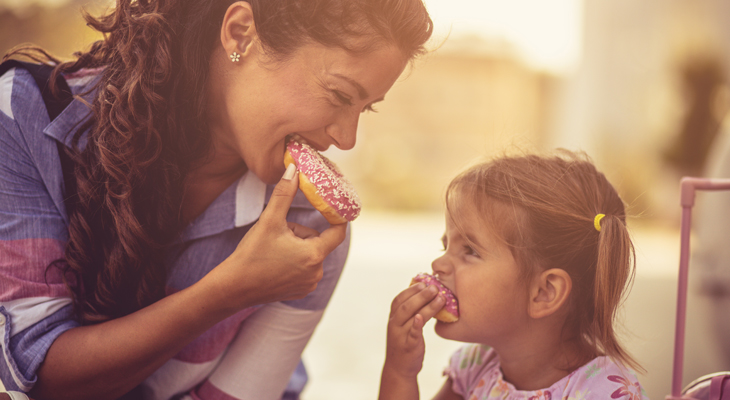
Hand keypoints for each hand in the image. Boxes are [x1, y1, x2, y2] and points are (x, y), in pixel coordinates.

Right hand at [207, 164, 347, 311]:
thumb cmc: (251, 255)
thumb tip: (294, 169)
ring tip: (272, 250)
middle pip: (316, 241)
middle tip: (278, 233)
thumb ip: (284, 194)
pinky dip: (292, 261)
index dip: (336, 217)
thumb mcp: (269, 221)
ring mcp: (308, 284)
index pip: (338, 232)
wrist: (232, 288)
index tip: (329, 206)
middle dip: (300, 232)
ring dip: (296, 246)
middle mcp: (316, 272)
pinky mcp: (300, 291)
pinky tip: (273, 263)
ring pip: (309, 253)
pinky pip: (303, 268)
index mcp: (313, 255)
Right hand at [383, 283, 444, 378]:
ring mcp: (400, 336)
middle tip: (435, 287)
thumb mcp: (404, 326)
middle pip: (406, 306)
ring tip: (441, 298)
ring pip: (412, 317)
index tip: (423, 282)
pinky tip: (422, 318)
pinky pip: (412, 334)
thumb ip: (411, 312)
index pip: (399, 299)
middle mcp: (394, 325)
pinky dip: (416, 325)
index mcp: (393, 318)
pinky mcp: (408, 346)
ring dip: (427, 306)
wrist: (399, 368)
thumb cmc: (405, 343)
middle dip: (421, 295)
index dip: (410, 290)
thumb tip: (426, 293)